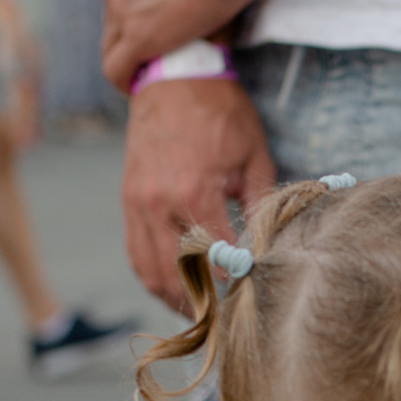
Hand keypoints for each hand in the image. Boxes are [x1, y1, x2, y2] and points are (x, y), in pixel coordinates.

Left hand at [96, 0, 265, 86]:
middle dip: (131, 28)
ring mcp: (122, 6)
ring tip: (151, 66)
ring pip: (112, 41)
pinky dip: (125, 80)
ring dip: (130, 53)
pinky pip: (117, 68)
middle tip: (158, 42)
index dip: (133, 3)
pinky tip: (137, 87)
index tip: (151, 14)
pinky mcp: (139, 36)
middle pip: (112, 14)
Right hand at [122, 76, 274, 310]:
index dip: (234, 288)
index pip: (215, 262)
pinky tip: (175, 288)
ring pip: (150, 272)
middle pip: (177, 277)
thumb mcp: (253, 155)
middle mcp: (158, 203)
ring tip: (201, 315)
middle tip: (226, 327)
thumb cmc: (220, 111)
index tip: (251, 304)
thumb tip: (273, 250)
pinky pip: (135, 252)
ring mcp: (137, 203)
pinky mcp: (127, 200)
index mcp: (194, 192)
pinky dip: (154, 276)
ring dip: (174, 299)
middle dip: (202, 307)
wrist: (172, 73)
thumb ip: (261, 206)